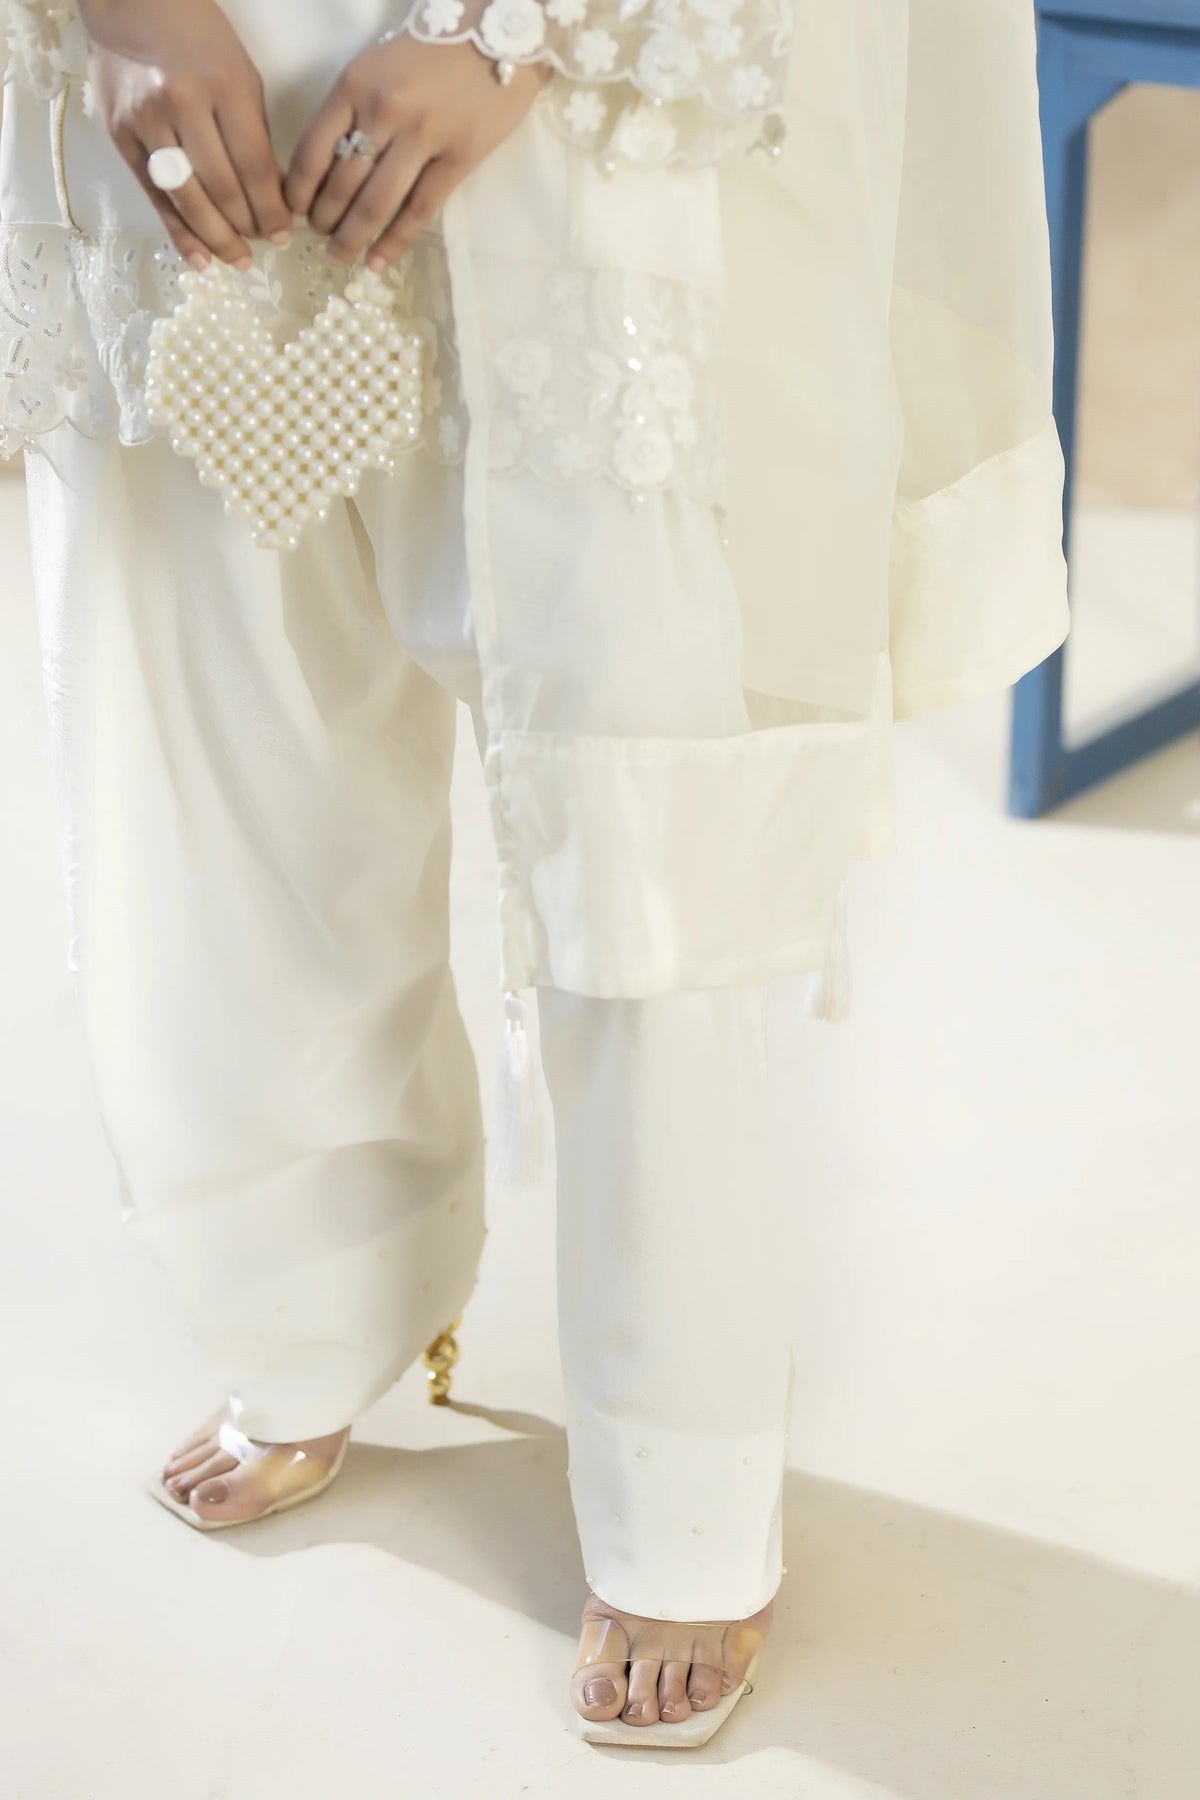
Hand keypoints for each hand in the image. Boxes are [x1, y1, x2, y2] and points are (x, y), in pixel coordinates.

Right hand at [79, 0, 291, 269]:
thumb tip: (270, 195)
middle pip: (223, 189)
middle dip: (247, 228)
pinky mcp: (121, 135)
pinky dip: (178, 232)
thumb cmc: (197, 37)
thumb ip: (253, 131)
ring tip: (237, 260)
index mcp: (225, 86)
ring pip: (189, 198)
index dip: (271, 210)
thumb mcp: (240, 72)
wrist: (130, 2)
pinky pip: (155, 195)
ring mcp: (148, 121)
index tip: (284, 234)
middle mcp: (184, 104)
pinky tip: (198, 258)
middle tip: (261, 248)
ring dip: (216, 238)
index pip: (254, 166)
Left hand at [284, 35, 547, 271]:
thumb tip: (330, 164)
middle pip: (342, 183)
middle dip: (323, 220)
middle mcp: (383, 112)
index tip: (293, 211)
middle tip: (318, 238)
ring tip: (340, 257)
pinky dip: (395, 241)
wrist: (496, 30)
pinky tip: (378, 261)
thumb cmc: (431, 49)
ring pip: (376, 203)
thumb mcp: (376, 66)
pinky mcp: (458, 157)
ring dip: (352, 237)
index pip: (313, 150)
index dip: (298, 190)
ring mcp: (423, 137)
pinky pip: (419, 210)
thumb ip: (352, 108)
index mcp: (355, 85)